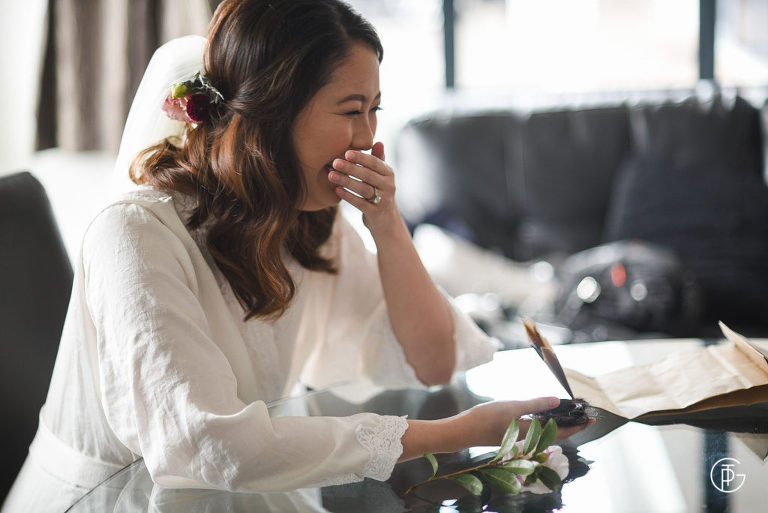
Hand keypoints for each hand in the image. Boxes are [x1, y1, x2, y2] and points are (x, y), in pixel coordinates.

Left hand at [328, 142, 399, 237]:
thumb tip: (378, 142)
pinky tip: (337, 190)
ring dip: (346, 181)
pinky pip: (361, 203)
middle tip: (335, 162)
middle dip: (351, 168)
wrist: (386, 221)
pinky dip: (349, 196)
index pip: (375, 163)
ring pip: (364, 189)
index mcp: (389, 173)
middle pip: (368, 175)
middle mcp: (389, 186)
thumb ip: (378, 160)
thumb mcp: (381, 176)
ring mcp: (384, 200)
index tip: (347, 152)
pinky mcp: (376, 213)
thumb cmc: (379, 192)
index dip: (361, 157)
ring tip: (331, 175)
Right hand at [462, 397, 592, 446]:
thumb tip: (558, 401)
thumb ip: (536, 405)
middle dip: (570, 422)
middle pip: (556, 432)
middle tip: (581, 411)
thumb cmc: (487, 419)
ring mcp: (521, 436)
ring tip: (566, 410)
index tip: (591, 418)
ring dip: (557, 421)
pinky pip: (535, 428)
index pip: (562, 431)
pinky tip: (541, 412)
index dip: (578, 425)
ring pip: (546, 430)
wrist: (464, 431)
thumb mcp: (512, 408)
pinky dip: (544, 421)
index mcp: (532, 433)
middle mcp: (529, 438)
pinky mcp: (513, 434)